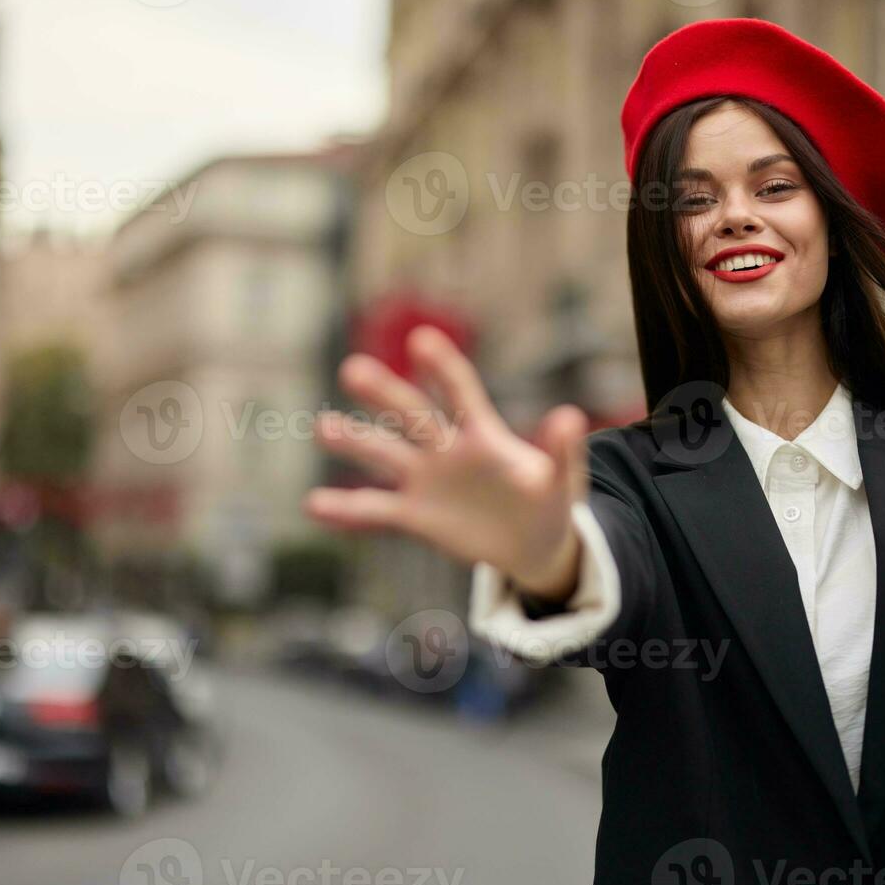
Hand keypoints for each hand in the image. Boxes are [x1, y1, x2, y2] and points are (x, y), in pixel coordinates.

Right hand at [303, 324, 588, 600]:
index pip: (461, 392)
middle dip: (385, 394)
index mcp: (483, 433)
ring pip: (384, 455)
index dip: (443, 367)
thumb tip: (570, 416)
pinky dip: (346, 508)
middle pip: (412, 415)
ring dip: (354, 442)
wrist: (531, 544)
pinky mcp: (414, 515)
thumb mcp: (562, 479)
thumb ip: (562, 451)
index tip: (421, 340)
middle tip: (352, 370)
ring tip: (323, 428)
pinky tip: (314, 504)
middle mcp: (446, 448)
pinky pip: (376, 510)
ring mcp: (426, 479)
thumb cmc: (548, 502)